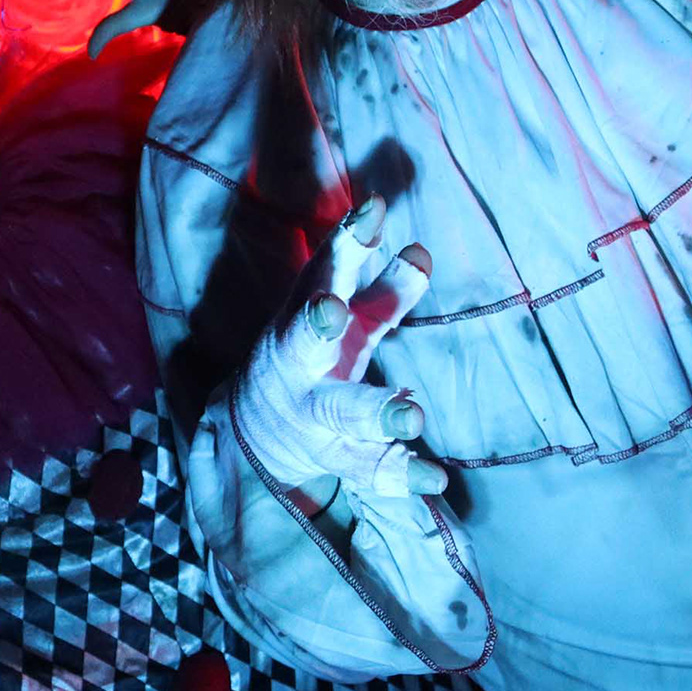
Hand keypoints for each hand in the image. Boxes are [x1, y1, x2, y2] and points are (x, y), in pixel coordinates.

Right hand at [229, 196, 446, 499]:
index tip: (372, 212)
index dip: (346, 242)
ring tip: (414, 415)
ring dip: (375, 413)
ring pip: (339, 413)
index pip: (323, 271)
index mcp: (303, 316)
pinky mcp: (330, 456)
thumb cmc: (315, 356)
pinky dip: (398, 474)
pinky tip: (434, 478)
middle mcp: (300, 365)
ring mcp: (312, 415)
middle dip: (319, 326)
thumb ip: (384, 289)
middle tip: (334, 313)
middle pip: (304, 342)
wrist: (256, 433)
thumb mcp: (346, 319)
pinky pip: (364, 468)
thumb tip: (423, 252)